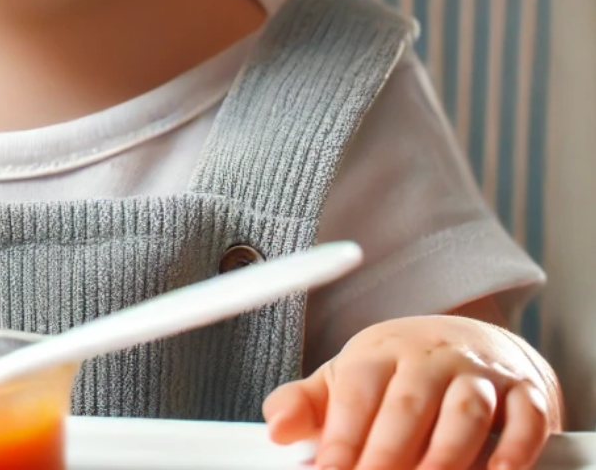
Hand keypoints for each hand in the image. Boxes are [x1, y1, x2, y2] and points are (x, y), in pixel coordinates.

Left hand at [263, 314, 560, 469]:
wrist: (474, 342)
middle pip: (407, 404)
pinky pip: (525, 419)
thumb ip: (309, 406)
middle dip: (387, 456)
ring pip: (465, 412)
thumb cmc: (401, 373)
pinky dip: (514, 450)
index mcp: (379, 351)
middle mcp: (429, 357)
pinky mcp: (526, 393)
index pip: (357, 391)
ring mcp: (479, 373)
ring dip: (445, 458)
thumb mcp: (349, 379)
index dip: (341, 438)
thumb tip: (275, 431)